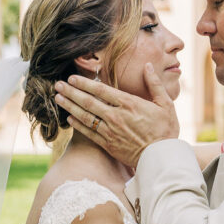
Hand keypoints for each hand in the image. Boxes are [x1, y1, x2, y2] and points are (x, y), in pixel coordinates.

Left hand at [54, 64, 179, 167]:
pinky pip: (89, 133)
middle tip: (57, 85)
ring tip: (58, 98)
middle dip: (71, 92)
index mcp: (129, 103)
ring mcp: (110, 131)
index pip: (101, 90)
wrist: (161, 158)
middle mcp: (116, 116)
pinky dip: (78, 125)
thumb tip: (148, 65)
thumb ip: (155, 83)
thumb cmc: (166, 131)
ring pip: (85, 116)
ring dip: (70, 106)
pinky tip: (69, 118)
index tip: (72, 77)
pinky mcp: (108, 144)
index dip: (84, 83)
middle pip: (88, 101)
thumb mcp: (166, 104)